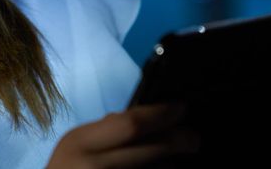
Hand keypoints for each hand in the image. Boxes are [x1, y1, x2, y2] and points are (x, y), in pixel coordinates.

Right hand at [46, 103, 198, 167]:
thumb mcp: (76, 146)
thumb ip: (104, 132)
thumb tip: (148, 118)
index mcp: (80, 143)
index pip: (131, 124)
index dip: (162, 114)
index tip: (180, 108)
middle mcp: (95, 165)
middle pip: (152, 149)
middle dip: (180, 140)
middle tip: (194, 138)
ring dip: (172, 165)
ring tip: (176, 160)